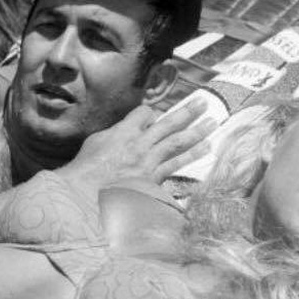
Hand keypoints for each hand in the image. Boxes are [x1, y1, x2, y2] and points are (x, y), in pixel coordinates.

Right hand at [56, 99, 215, 191]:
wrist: (86, 195)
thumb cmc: (86, 171)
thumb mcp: (96, 143)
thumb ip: (114, 133)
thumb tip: (124, 130)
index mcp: (124, 131)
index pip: (146, 113)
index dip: (150, 114)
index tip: (151, 117)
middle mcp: (140, 143)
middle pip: (169, 123)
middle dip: (188, 112)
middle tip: (203, 103)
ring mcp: (149, 161)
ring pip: (178, 142)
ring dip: (198, 131)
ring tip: (212, 123)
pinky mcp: (153, 179)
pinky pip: (176, 164)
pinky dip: (191, 156)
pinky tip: (206, 149)